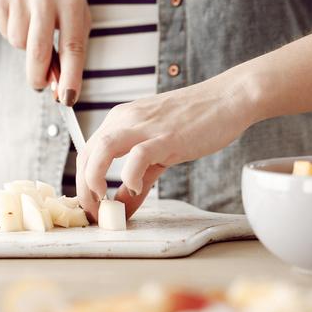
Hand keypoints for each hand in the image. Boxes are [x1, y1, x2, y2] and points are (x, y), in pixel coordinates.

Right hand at [0, 0, 90, 103]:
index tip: (68, 99)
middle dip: (39, 76)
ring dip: (26, 46)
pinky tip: (20, 15)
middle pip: (38, 51)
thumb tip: (60, 86)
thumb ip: (72, 46)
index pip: (72, 46)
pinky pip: (5, 33)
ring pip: (19, 44)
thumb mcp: (75, 11)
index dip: (71, 76)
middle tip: (40, 85)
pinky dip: (13, 32)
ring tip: (33, 25)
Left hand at [76, 71, 255, 220]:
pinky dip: (130, 175)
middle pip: (87, 154)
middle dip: (84, 188)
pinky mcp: (165, 136)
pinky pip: (137, 155)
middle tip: (93, 212)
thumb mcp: (159, 150)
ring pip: (102, 150)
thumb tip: (124, 206)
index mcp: (120, 120)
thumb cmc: (195, 121)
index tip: (90, 204)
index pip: (87, 152)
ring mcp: (144, 126)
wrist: (228, 98)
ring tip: (102, 202)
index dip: (82, 182)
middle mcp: (125, 120)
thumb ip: (139, 179)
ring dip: (94, 180)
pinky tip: (134, 188)